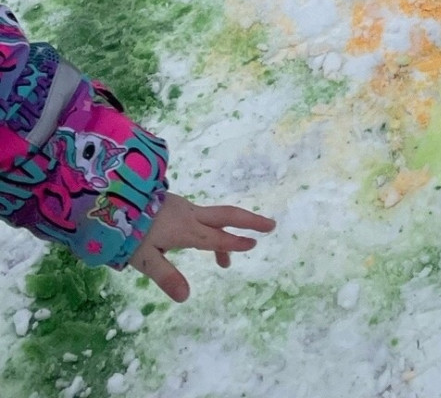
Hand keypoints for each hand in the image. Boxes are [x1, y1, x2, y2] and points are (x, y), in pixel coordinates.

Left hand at [129, 193, 275, 301]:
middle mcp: (190, 216)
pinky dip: (211, 230)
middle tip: (270, 225)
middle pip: (226, 215)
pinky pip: (202, 218)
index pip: (216, 239)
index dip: (234, 244)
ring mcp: (183, 208)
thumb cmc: (129, 232)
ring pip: (214, 218)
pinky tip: (198, 242)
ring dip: (228, 232)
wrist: (114, 199)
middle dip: (249, 221)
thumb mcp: (144, 260)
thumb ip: (166, 277)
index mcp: (186, 230)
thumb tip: (187, 297)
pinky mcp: (175, 206)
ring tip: (226, 264)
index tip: (254, 244)